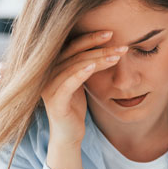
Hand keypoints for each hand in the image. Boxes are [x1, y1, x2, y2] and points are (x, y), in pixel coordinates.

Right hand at [42, 30, 126, 146]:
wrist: (68, 135)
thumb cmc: (75, 106)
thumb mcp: (80, 81)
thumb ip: (84, 64)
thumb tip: (105, 46)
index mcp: (52, 66)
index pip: (72, 45)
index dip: (90, 38)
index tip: (111, 33)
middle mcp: (47, 73)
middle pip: (75, 53)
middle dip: (99, 47)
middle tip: (121, 45)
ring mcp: (48, 87)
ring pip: (74, 66)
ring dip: (97, 59)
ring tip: (117, 56)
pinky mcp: (55, 101)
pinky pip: (68, 83)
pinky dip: (81, 73)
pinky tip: (94, 66)